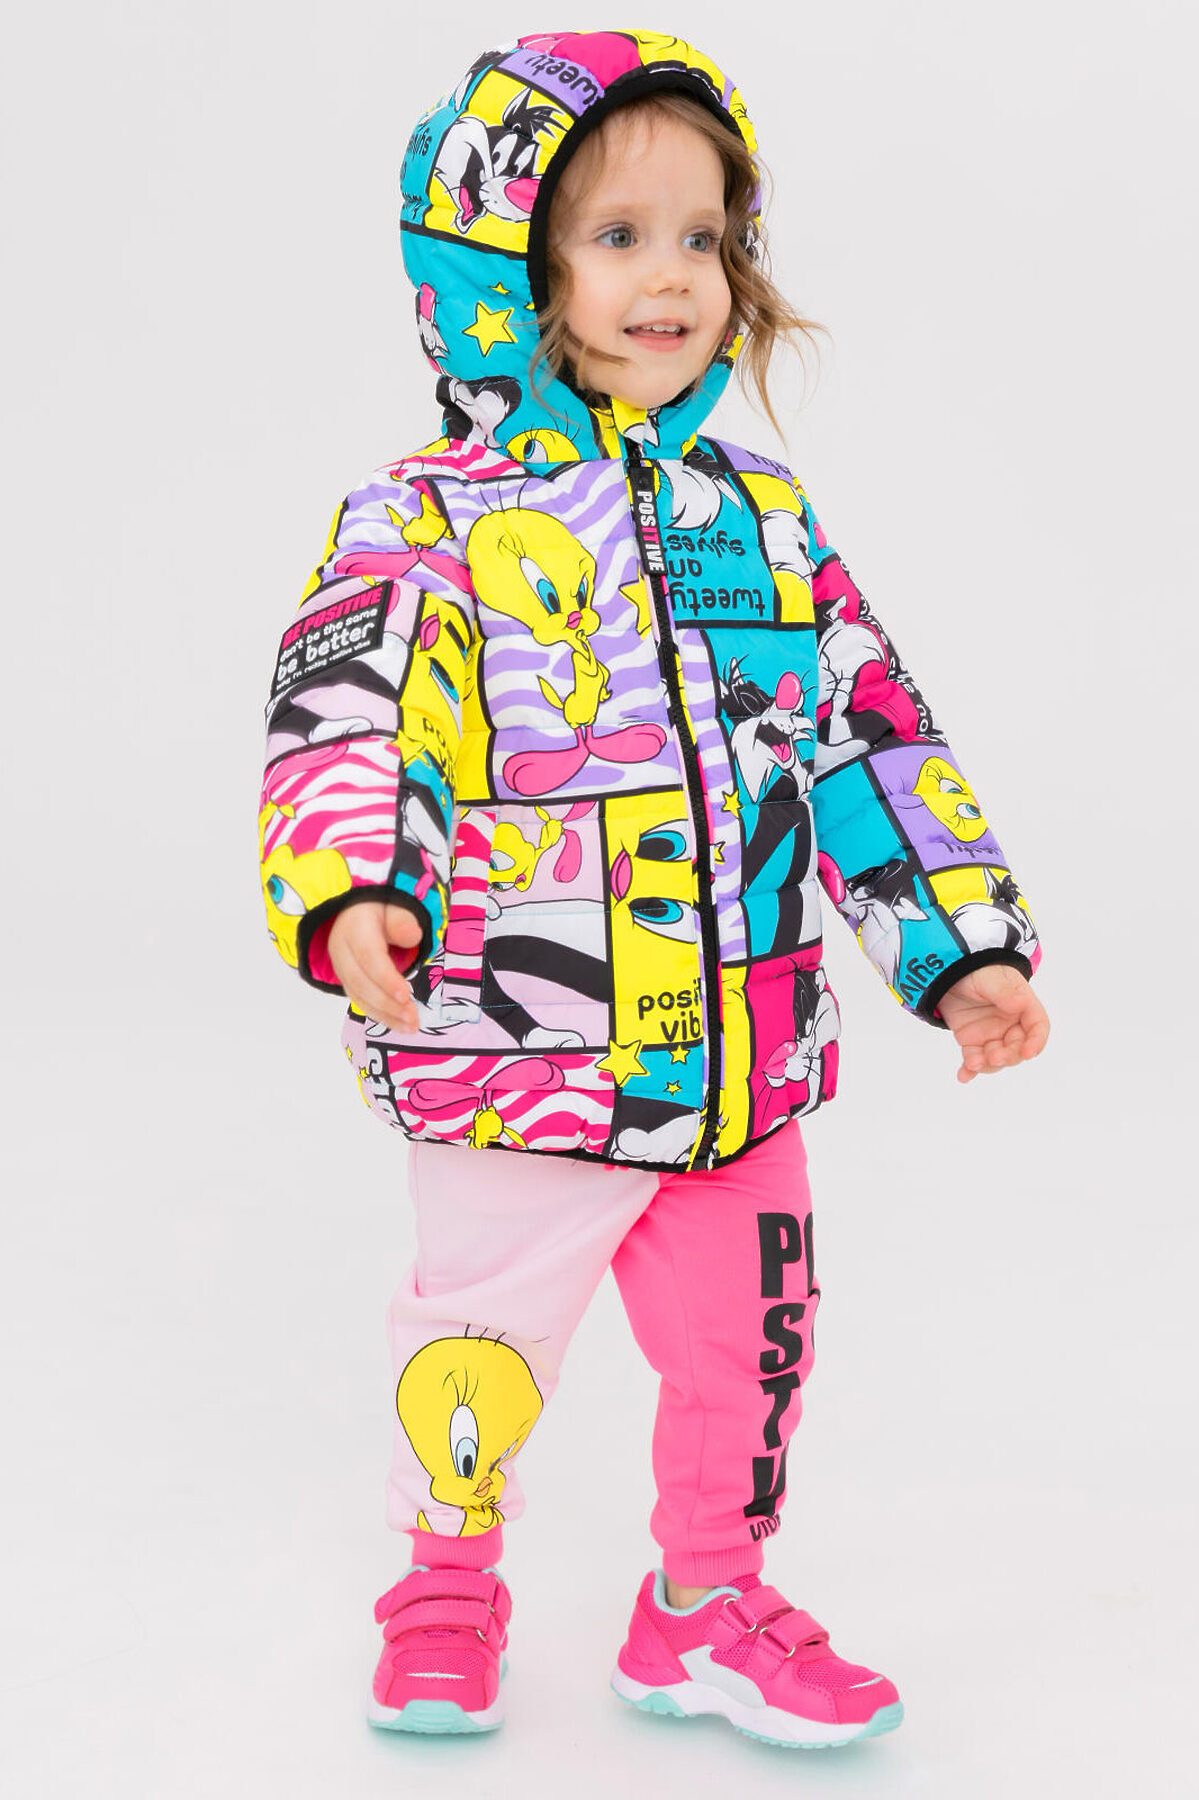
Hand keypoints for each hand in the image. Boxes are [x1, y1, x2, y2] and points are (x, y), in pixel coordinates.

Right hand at [327, 902, 423, 1032]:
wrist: (356, 912)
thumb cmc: (380, 909)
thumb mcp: (393, 906)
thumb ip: (402, 920)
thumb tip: (413, 935)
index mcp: (353, 928)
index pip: (368, 957)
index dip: (385, 979)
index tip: (405, 996)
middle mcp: (341, 950)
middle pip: (361, 982)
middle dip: (387, 1004)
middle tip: (413, 1017)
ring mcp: (342, 968)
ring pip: (359, 996)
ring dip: (386, 1015)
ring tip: (412, 1026)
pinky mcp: (348, 982)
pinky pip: (361, 1001)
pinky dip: (381, 1015)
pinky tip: (400, 1025)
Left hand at [934, 963, 1048, 1083]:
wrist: (946, 970)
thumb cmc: (976, 970)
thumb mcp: (990, 977)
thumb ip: (1004, 991)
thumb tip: (1020, 1004)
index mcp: (1023, 1006)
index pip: (1038, 1027)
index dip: (1036, 1042)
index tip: (1028, 1053)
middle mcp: (1011, 1024)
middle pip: (1018, 1048)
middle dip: (1008, 1056)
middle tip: (994, 1057)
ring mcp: (992, 1034)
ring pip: (997, 1057)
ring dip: (988, 1065)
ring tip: (972, 1064)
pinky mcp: (972, 1041)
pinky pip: (974, 1059)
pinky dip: (970, 1069)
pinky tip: (963, 1076)